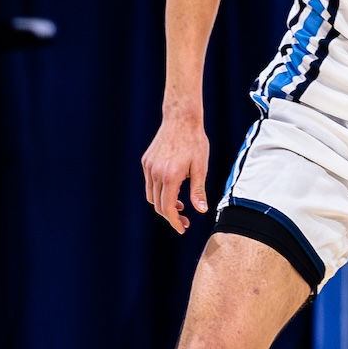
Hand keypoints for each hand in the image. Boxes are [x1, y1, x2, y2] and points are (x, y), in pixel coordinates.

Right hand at [142, 111, 209, 232]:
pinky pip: (150, 183)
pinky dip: (159, 191)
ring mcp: (148, 167)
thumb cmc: (196, 142)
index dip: (175, 222)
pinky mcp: (146, 161)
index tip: (183, 229)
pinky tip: (173, 189)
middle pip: (158, 204)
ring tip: (181, 205)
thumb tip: (201, 210)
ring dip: (164, 204)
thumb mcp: (201, 167)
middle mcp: (155, 173)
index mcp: (170, 177)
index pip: (168, 208)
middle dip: (171, 216)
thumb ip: (199, 190)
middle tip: (185, 221)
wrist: (181, 119)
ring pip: (151, 195)